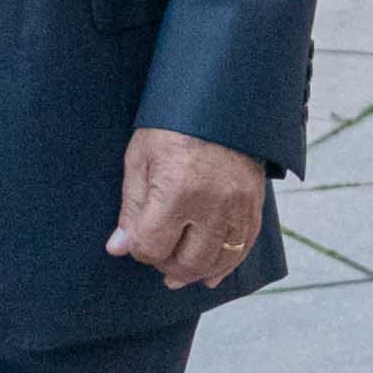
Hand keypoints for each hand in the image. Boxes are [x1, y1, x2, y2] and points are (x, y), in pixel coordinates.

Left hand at [112, 129, 267, 289]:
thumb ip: (131, 207)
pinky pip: (242, 248)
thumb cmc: (173, 126)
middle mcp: (211, 204)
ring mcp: (237, 206)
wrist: (222, 100)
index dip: (140, 250)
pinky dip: (225, 265)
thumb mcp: (140, 159)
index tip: (137, 239)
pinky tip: (210, 272)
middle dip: (167, 266)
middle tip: (158, 258)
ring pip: (218, 261)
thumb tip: (119, 248)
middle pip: (187, 262)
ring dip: (196, 273)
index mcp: (176, 190)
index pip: (152, 247)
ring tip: (180, 273)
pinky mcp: (254, 204)